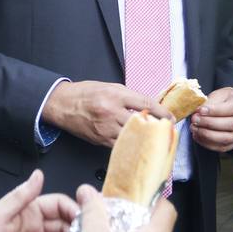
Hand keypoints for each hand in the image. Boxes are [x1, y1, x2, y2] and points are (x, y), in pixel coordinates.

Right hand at [43, 81, 166, 146]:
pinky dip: (130, 144)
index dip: (161, 112)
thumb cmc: (85, 93)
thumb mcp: (109, 87)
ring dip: (145, 138)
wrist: (62, 104)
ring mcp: (105, 128)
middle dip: (156, 127)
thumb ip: (128, 97)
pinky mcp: (100, 139)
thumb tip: (146, 106)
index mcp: (115, 95)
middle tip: (166, 131)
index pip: (145, 103)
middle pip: (141, 122)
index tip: (170, 118)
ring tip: (154, 139)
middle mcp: (111, 112)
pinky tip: (137, 144)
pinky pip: (120, 144)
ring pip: (132, 137)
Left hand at [191, 87, 232, 152]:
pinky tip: (198, 136)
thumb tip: (199, 112)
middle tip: (195, 120)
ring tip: (195, 129)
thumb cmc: (226, 98)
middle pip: (232, 124)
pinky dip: (209, 144)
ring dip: (208, 135)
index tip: (200, 110)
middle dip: (210, 124)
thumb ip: (211, 101)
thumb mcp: (219, 93)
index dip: (216, 111)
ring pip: (228, 138)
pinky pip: (223, 147)